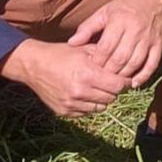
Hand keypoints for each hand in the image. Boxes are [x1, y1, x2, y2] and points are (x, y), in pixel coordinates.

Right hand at [0, 40, 130, 117]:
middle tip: (109, 81)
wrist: (34, 66)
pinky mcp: (65, 112)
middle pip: (112, 97)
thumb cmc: (62, 54)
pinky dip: (89, 104)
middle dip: (114, 90)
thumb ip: (106, 58)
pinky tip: (84, 93)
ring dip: (102, 98)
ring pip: (101, 107)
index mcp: (87, 74)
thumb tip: (127, 67)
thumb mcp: (85, 49)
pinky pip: (87, 112)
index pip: (118, 85)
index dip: (123, 81)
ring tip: (96, 86)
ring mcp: (71, 104)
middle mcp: (80, 91)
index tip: (122, 77)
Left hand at [67, 0, 161, 86]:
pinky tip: (134, 83)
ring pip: (135, 63)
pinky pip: (152, 64)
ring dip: (124, 76)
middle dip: (109, 71)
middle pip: (120, 58)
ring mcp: (148, 39)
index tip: (91, 68)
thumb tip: (72, 43)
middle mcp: (135, 30)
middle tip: (101, 80)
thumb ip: (87, 28)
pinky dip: (144, 76)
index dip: (97, 61)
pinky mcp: (159, 44)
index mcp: (119, 21)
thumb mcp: (104, 11)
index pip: (106, 47)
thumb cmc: (126, 5)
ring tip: (114, 83)